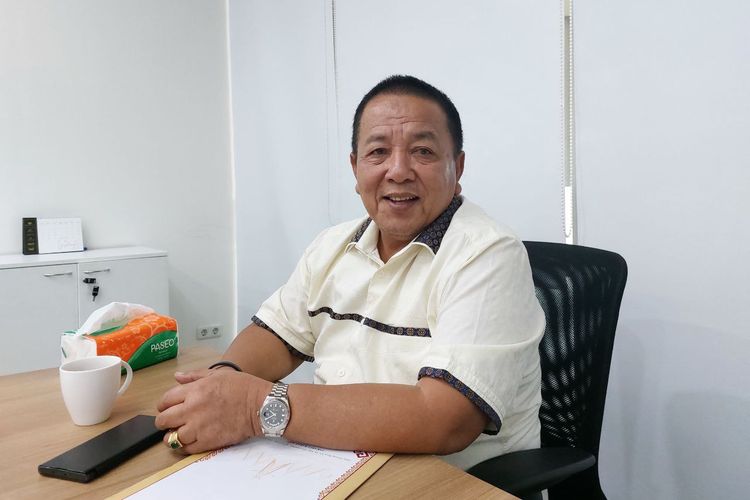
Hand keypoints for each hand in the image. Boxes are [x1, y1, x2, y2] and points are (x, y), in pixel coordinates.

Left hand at [155, 368, 271, 453]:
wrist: (261, 406)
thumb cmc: (243, 387)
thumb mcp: (218, 374)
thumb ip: (195, 376)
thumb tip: (177, 376)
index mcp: (195, 390)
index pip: (166, 400)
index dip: (163, 405)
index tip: (166, 408)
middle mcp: (193, 409)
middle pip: (164, 419)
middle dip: (163, 421)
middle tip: (169, 422)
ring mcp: (199, 427)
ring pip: (172, 437)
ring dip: (171, 436)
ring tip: (176, 434)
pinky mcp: (208, 442)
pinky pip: (185, 449)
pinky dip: (182, 447)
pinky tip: (186, 442)